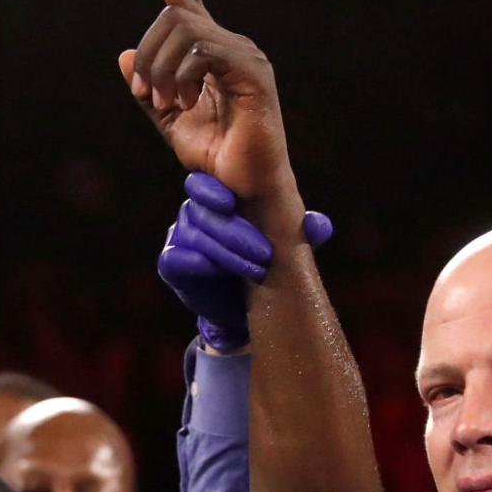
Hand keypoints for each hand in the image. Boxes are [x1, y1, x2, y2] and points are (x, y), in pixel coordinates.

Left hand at [119, 0, 297, 206]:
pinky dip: (182, 76)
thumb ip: (148, 91)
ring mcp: (246, 56)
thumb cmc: (215, 159)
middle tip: (146, 93)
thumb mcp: (170, 122)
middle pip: (175, 14)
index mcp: (212, 55)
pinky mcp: (253, 73)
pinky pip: (203, 51)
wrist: (241, 191)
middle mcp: (233, 47)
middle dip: (148, 53)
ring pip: (186, 29)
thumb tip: (124, 55)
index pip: (187, 4)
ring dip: (162, 68)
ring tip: (169, 103)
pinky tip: (186, 103)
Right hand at [158, 173, 333, 346]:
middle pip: (200, 210)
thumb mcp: (287, 247)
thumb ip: (301, 233)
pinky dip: (197, 264)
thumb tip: (319, 225)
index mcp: (219, 198)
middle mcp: (195, 214)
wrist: (244, 308)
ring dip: (225, 253)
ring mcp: (180, 238)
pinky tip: (216, 271)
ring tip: (255, 271)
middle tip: (264, 254)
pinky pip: (174, 259)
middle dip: (233, 232)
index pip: (203, 183)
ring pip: (193, 235)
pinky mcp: (172, 265)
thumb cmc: (263, 265)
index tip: (230, 201)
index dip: (211, 189)